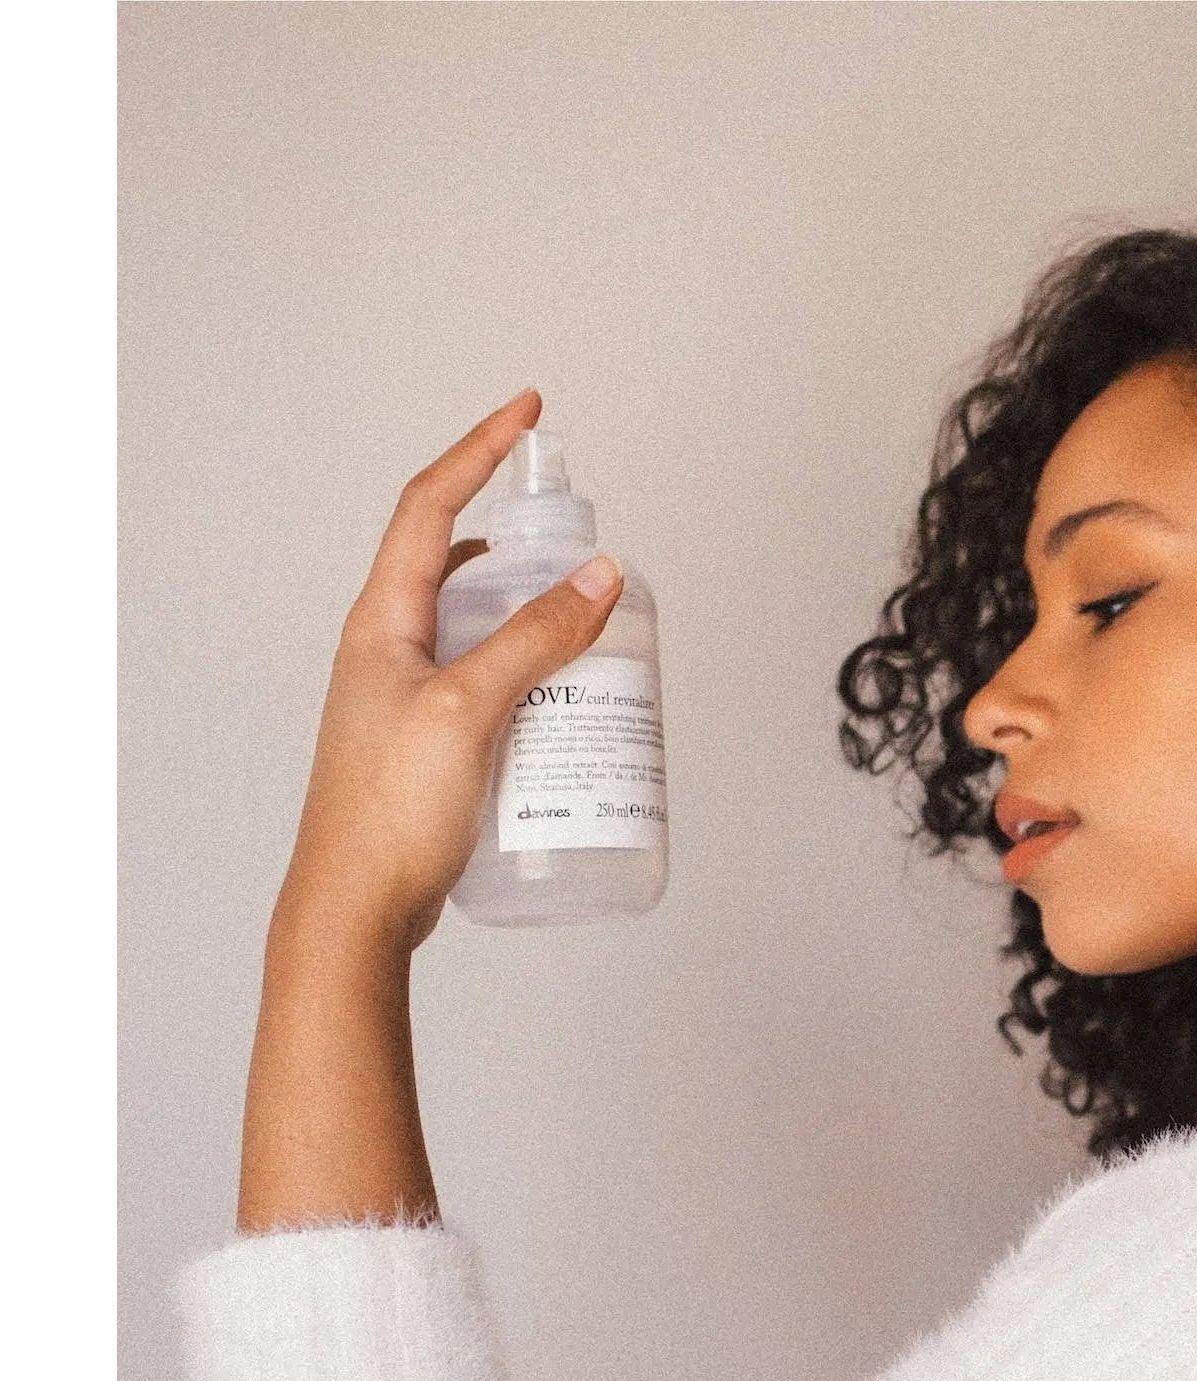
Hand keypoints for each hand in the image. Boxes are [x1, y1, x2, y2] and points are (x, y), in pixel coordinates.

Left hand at [274, 388, 623, 954]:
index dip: (478, 450)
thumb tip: (597, 577)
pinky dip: (531, 672)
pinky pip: (489, 682)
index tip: (528, 412)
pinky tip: (566, 697)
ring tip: (590, 622)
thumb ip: (535, 639)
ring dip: (532, 612)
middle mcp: (390, 648)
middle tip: (581, 541)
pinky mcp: (434, 742)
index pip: (429, 505)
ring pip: (479, 627)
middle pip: (458, 561)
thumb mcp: (469, 708)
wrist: (357, 908)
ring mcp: (410, 696)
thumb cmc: (390, 811)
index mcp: (382, 621)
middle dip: (522, 539)